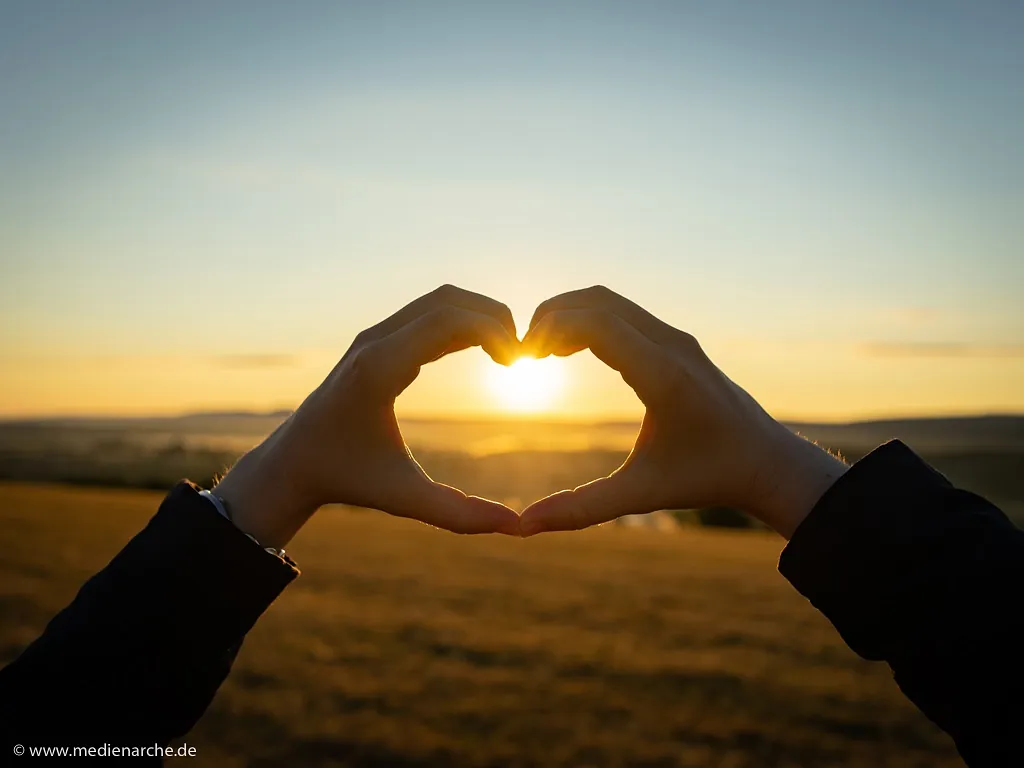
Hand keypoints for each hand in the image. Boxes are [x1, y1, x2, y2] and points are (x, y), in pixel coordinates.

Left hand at [213, 285, 522, 547]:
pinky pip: (428, 313)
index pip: (447, 320)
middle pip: (448, 300)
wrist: (294, 463)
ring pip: (439, 301)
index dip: (493, 330)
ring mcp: (373, 336)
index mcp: (378, 370)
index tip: (520, 362)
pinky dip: (463, 322)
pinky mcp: (376, 339)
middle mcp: (374, 342)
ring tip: (509, 355)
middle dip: (494, 317)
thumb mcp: (405, 498)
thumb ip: (460, 514)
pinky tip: (486, 352)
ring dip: (480, 316)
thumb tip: (516, 526)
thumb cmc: (348, 480)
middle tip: (522, 355)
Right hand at [519, 286, 847, 538]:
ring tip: (541, 352)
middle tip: (523, 352)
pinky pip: (625, 314)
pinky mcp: (679, 343)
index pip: (597, 324)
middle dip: (552, 316)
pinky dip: (590, 321)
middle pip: (598, 301)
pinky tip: (569, 352)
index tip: (523, 357)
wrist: (768, 463)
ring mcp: (678, 339)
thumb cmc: (708, 479)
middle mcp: (673, 346)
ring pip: (611, 302)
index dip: (551, 329)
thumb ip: (582, 509)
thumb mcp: (642, 495)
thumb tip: (524, 526)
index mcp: (664, 377)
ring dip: (570, 315)